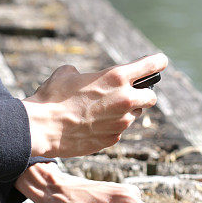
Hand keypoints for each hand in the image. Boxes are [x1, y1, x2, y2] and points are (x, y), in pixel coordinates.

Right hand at [22, 53, 167, 157]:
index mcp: (116, 77)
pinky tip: (93, 125)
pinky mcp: (113, 139)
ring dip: (125, 112)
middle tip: (131, 94)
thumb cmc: (51, 97)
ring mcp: (121, 122)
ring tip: (103, 111)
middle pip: (151, 97)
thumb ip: (83, 73)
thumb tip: (82, 77)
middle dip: (144, 94)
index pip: (151, 65)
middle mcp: (125, 100)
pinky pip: (119, 130)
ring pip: (134, 116)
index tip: (160, 62)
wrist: (41, 128)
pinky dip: (111, 127)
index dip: (157, 62)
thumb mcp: (66, 73)